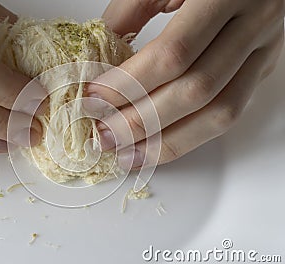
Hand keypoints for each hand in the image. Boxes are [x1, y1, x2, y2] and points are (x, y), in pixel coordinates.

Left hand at [85, 0, 284, 167]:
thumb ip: (131, 12)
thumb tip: (101, 60)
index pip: (172, 55)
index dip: (129, 83)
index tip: (95, 99)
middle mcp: (254, 25)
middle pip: (195, 91)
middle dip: (142, 121)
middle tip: (105, 135)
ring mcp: (264, 50)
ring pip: (220, 113)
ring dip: (168, 142)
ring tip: (128, 153)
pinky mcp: (263, 67)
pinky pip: (230, 113)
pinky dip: (192, 135)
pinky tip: (159, 145)